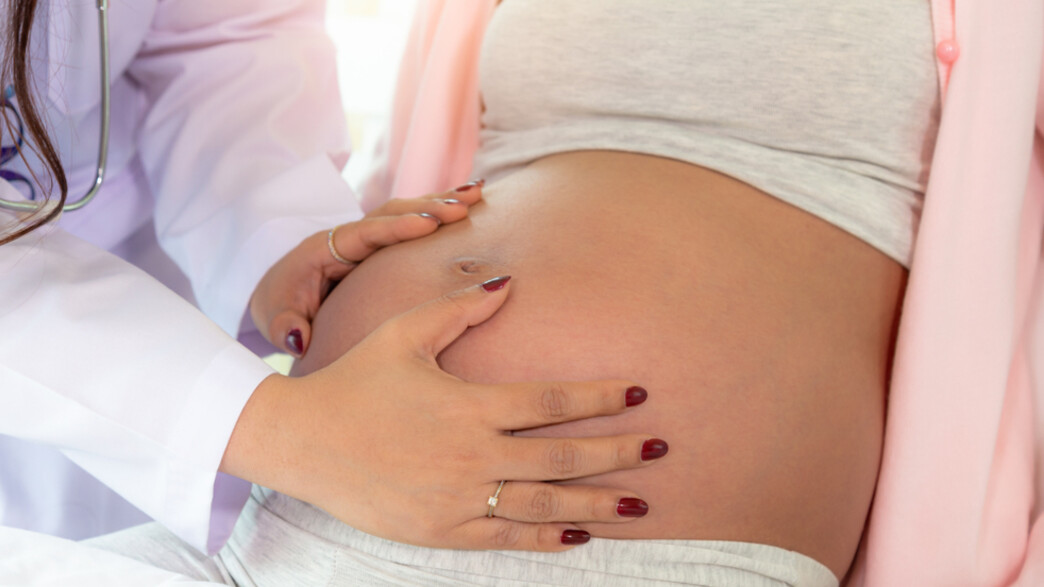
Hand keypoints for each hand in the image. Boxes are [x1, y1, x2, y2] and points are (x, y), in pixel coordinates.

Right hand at [223, 277, 666, 550]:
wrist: (303, 442)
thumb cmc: (355, 380)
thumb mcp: (404, 333)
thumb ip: (460, 310)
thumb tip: (510, 284)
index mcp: (470, 404)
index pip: (553, 402)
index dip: (602, 399)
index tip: (640, 395)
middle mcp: (473, 455)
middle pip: (563, 457)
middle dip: (618, 452)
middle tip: (661, 447)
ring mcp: (460, 498)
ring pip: (545, 505)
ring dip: (599, 502)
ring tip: (642, 502)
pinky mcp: (443, 531)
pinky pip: (508, 539)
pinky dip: (548, 538)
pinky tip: (582, 533)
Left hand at [249, 180, 483, 356]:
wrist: (279, 295)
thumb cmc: (280, 307)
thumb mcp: (273, 319)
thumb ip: (283, 327)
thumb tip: (298, 338)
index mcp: (325, 249)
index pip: (365, 234)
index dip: (396, 227)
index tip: (428, 223)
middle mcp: (350, 236)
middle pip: (391, 214)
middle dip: (428, 208)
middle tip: (463, 207)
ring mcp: (368, 238)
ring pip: (406, 212)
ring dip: (441, 202)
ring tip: (477, 194)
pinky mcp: (381, 245)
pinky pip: (412, 224)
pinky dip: (440, 212)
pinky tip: (471, 202)